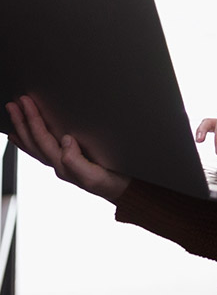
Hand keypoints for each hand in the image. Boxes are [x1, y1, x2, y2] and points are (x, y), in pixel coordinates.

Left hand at [6, 96, 129, 202]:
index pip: (42, 139)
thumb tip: (65, 140)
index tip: (26, 103)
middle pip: (34, 141)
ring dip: (23, 127)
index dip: (32, 120)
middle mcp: (60, 164)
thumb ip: (77, 162)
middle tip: (13, 103)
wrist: (126, 191)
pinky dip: (29, 140)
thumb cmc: (113, 183)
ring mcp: (63, 163)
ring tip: (14, 112)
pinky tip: (23, 135)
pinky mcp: (70, 161)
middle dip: (22, 121)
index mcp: (64, 164)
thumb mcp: (95, 176)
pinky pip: (42, 149)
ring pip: (35, 144)